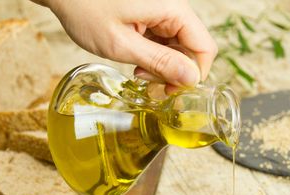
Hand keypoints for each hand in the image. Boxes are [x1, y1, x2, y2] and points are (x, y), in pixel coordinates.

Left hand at [34, 0, 217, 89]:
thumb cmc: (85, 10)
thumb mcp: (121, 44)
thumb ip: (159, 62)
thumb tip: (190, 78)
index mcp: (171, 9)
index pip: (205, 47)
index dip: (193, 74)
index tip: (171, 91)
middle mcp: (172, 7)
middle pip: (191, 48)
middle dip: (174, 71)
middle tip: (146, 81)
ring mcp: (161, 10)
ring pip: (178, 46)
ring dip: (162, 64)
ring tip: (137, 71)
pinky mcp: (151, 13)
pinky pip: (163, 38)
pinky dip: (153, 54)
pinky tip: (135, 60)